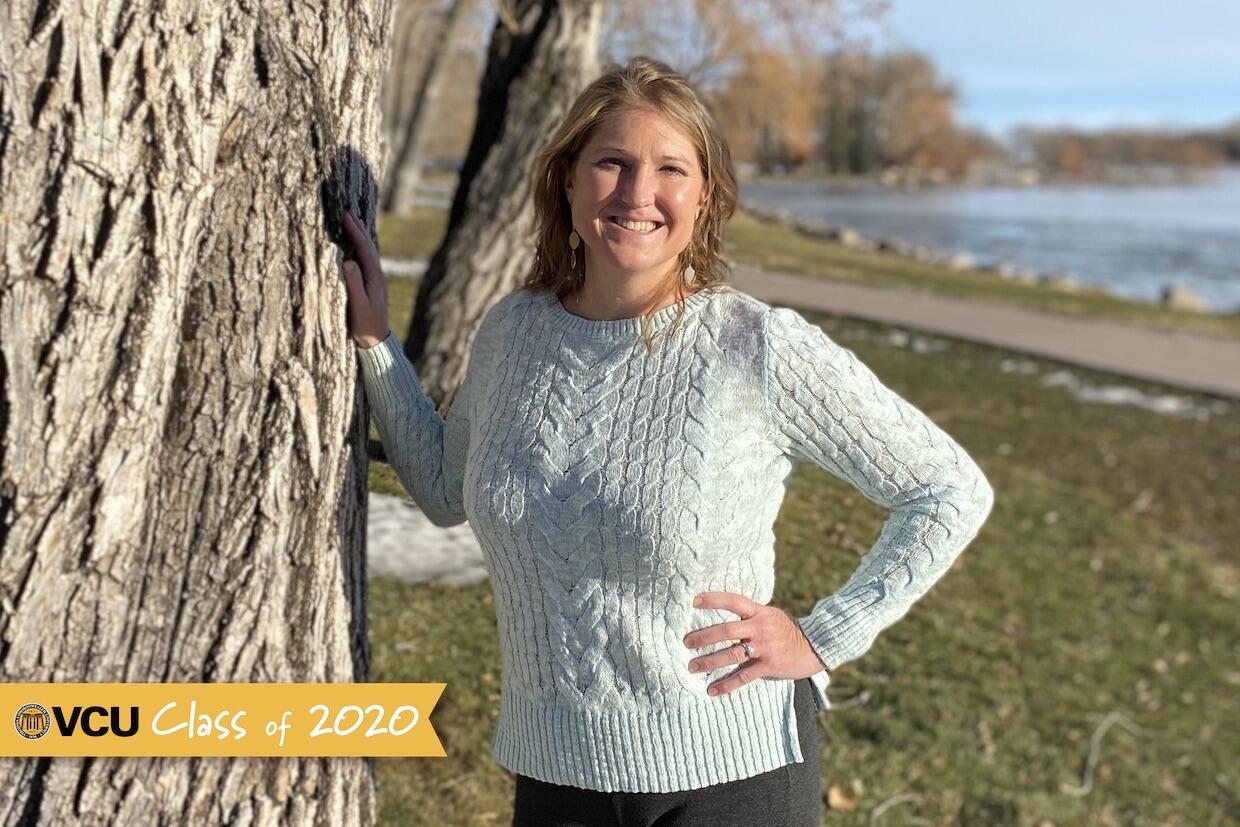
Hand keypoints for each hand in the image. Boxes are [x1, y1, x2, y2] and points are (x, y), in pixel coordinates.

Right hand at [339, 209, 390, 348]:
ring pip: (368, 253)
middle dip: (359, 229)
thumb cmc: (365, 325)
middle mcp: (377, 276)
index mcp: (374, 278)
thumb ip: (353, 283)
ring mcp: (376, 280)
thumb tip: (348, 261)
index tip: (346, 216)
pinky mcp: (372, 285)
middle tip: (348, 212)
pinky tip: (356, 247)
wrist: (377, 341)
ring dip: (360, 237)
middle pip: (368, 247)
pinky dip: (360, 249)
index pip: (365, 249)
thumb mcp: (358, 305)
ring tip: (352, 223)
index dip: (355, 232)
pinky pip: (366, 261)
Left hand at [683, 591, 829, 697]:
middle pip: (726, 630)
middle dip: (703, 637)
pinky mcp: (769, 666)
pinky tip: (712, 690)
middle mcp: (760, 627)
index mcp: (759, 612)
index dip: (713, 599)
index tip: (693, 601)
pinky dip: (726, 684)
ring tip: (692, 666)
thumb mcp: (770, 615)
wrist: (814, 646)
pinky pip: (743, 676)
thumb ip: (750, 614)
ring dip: (709, 661)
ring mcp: (764, 648)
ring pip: (731, 655)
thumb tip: (724, 612)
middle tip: (686, 642)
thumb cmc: (787, 630)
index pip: (733, 600)